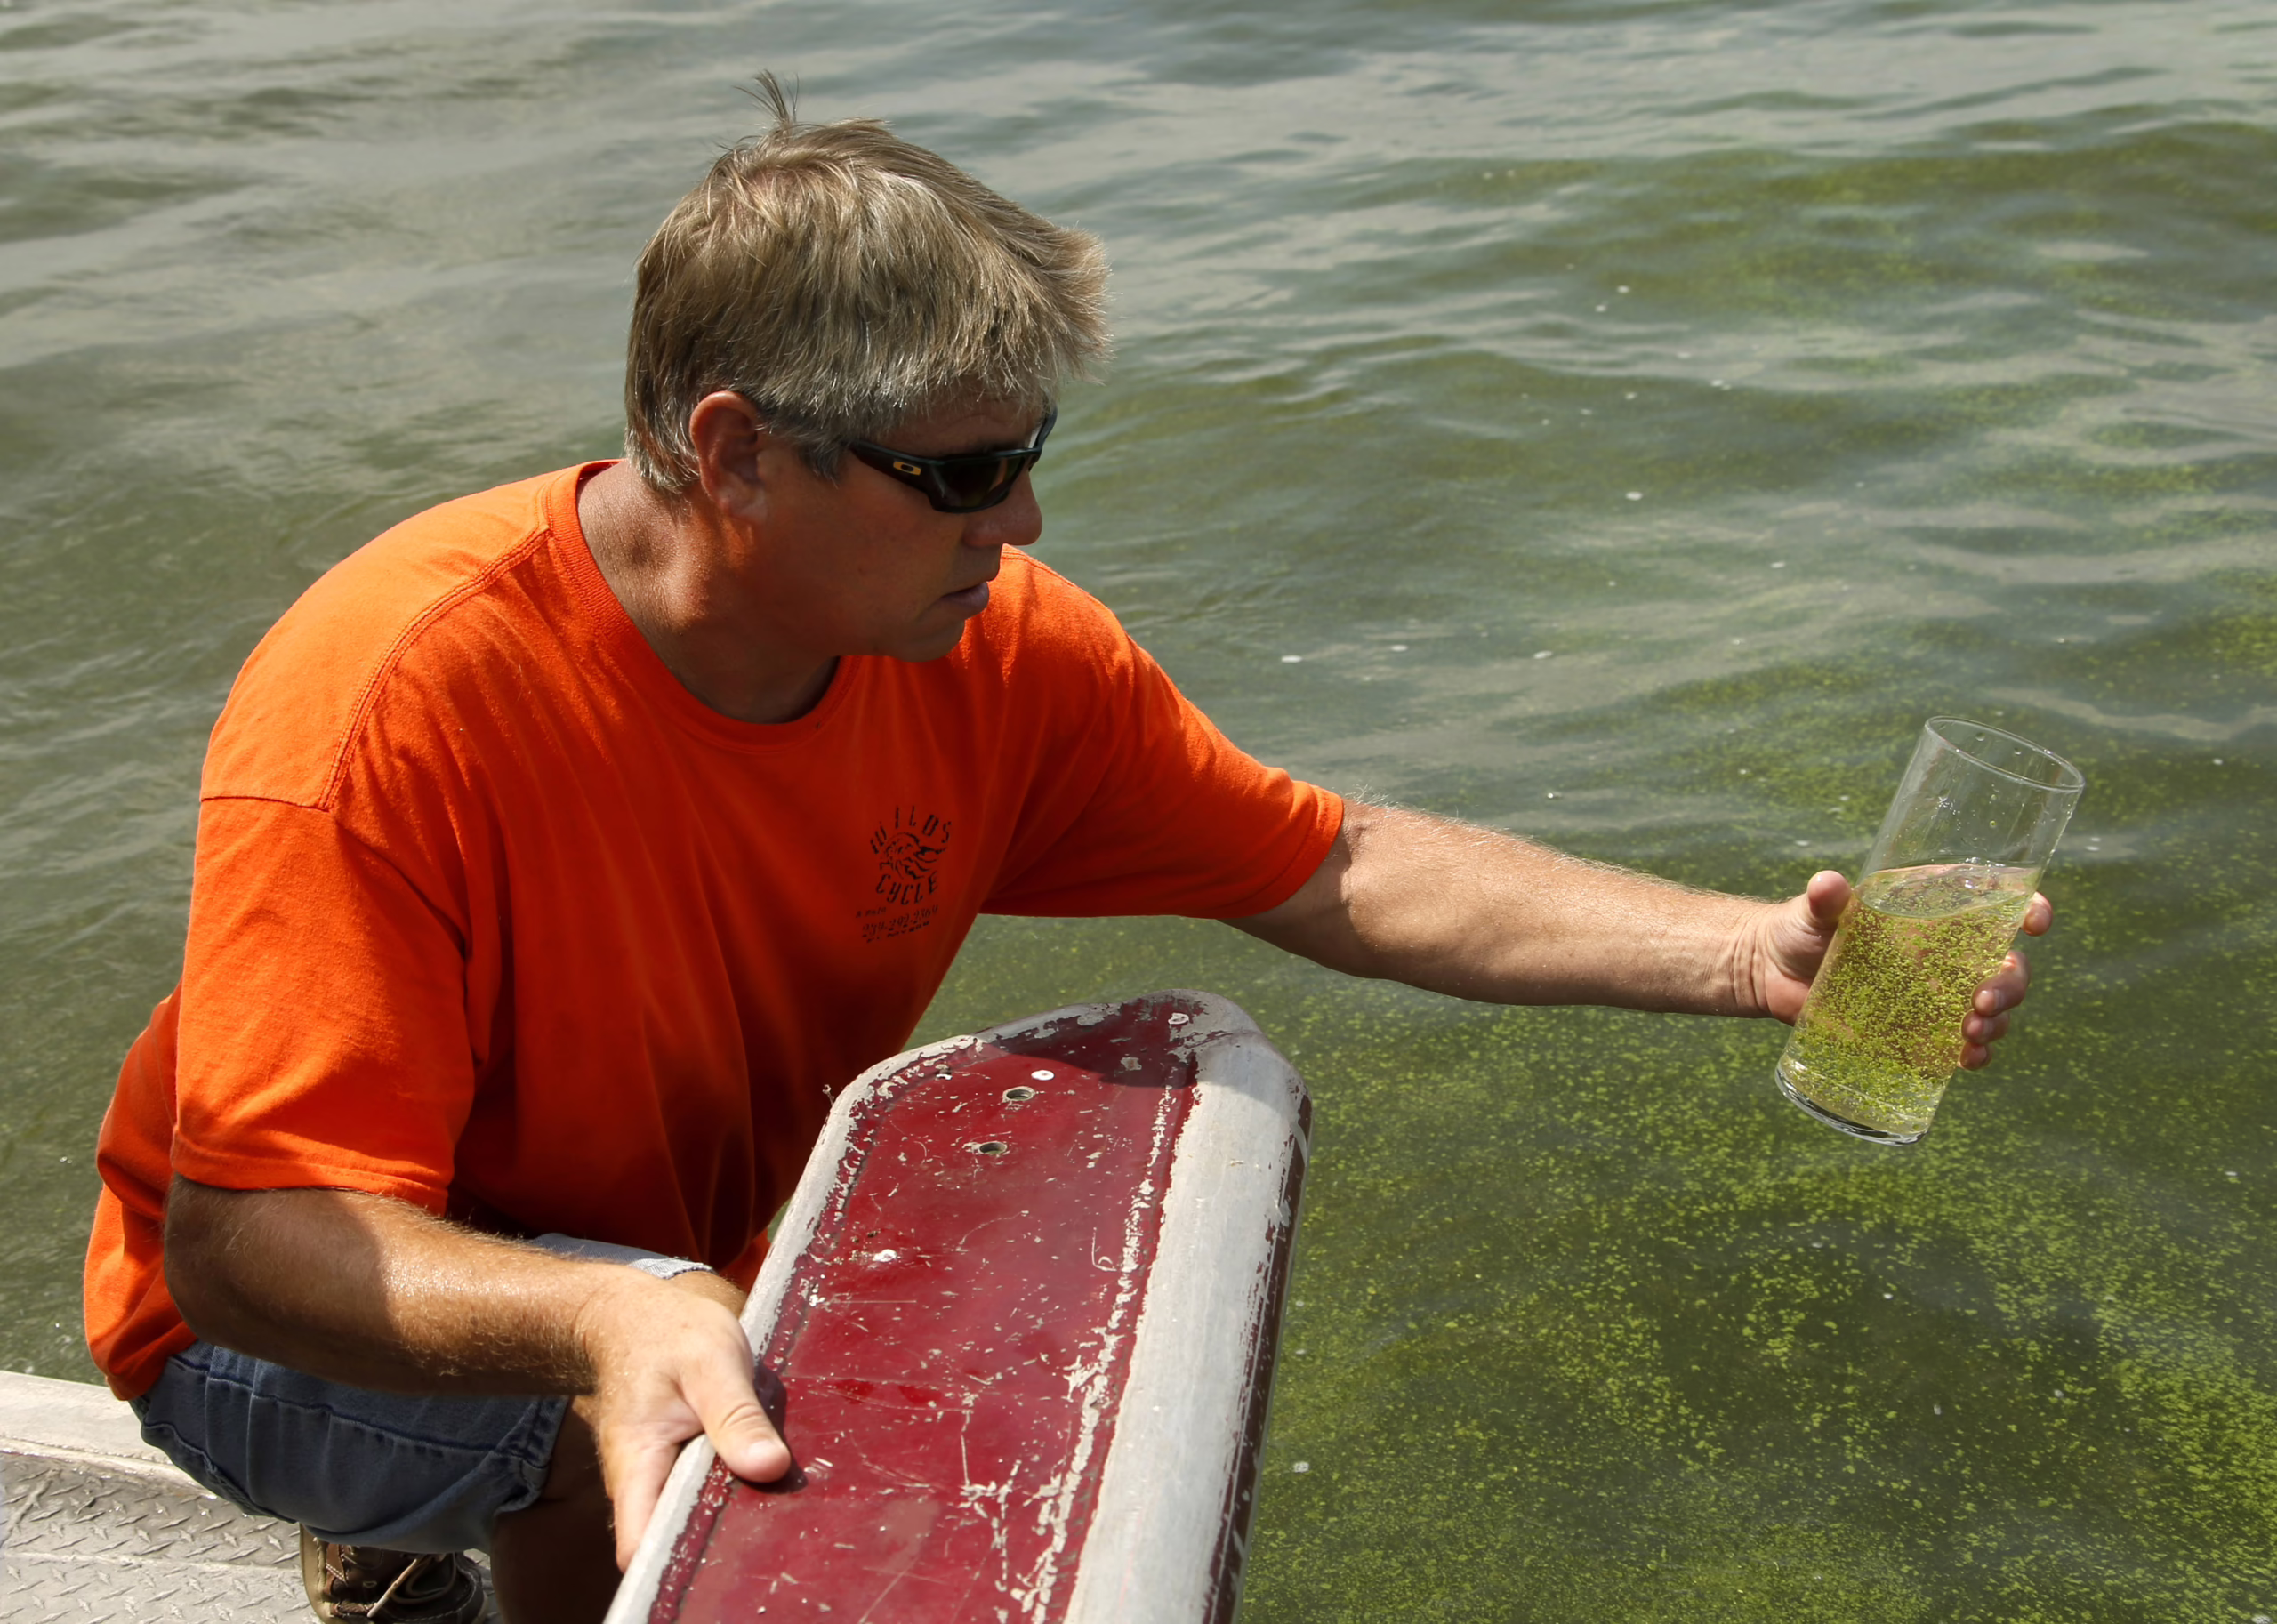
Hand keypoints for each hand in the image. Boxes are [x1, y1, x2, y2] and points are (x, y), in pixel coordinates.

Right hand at [572, 1270, 791, 1569]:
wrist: (639, 1318)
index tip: (726, 1549)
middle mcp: (642, 1484)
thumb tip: (770, 1467)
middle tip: (770, 1518)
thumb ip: (737, 1416)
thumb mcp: (712, 1363)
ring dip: (731, 1509)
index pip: (642, 1544)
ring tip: (773, 1492)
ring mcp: (660, 1479)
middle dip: (718, 1537)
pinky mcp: (681, 1470)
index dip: (677, 1560)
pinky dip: (734, 1488)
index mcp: (637, 1463)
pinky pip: (707, 1493)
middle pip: (675, 1538)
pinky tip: (764, 1473)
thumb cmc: (670, 1334)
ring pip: (695, 1517)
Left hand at [1751, 869, 2052, 1067]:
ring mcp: (1939, 993)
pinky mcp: (1921, 1029)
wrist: (1772, 972)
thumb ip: (1826, 900)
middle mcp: (1948, 952)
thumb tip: (1828, 886)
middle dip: (2010, 986)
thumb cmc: (1800, 928)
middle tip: (1982, 1004)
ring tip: (1970, 1034)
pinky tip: (1965, 1060)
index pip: (1998, 904)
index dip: (2028, 909)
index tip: (2034, 923)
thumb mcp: (1815, 911)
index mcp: (1935, 911)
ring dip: (1997, 1024)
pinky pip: (1964, 1045)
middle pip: (2008, 966)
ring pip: (1995, 1009)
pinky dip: (1974, 1054)